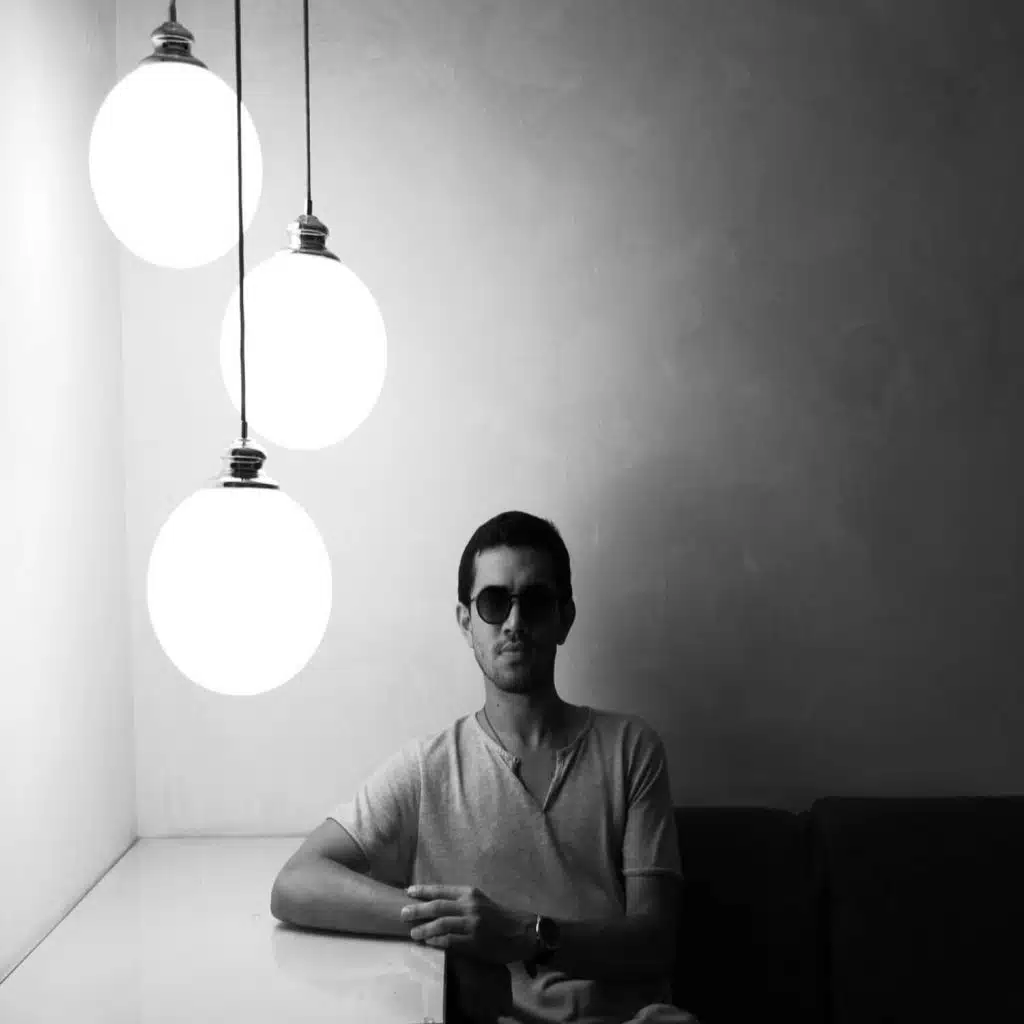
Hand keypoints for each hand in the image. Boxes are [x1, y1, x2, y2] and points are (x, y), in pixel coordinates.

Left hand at [400, 884, 532, 964]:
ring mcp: (472, 924)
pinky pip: (450, 941)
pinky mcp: (474, 942)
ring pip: (441, 924)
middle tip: (402, 913)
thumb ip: (461, 902)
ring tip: (412, 933)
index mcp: (470, 893)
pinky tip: (428, 943)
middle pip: (437, 906)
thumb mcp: (481, 901)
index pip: (441, 890)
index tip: (408, 892)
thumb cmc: (499, 916)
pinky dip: (436, 942)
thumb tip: (436, 906)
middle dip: (417, 909)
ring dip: (424, 928)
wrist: (521, 932)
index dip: (423, 891)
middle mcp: (469, 906)